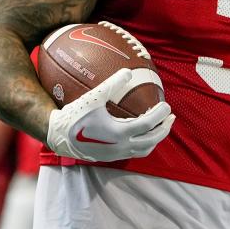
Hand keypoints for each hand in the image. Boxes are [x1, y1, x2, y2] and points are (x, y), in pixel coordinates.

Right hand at [46, 69, 174, 161]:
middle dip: (164, 129)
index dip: (160, 114)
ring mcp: (116, 154)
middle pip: (152, 140)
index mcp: (120, 133)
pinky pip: (134, 153)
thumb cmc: (75, 115)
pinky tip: (142, 134)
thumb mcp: (93, 97)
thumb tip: (128, 71)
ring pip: (144, 150)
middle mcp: (121, 147)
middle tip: (171, 117)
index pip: (148, 124)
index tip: (167, 104)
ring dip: (156, 139)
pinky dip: (144, 144)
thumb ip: (112, 84)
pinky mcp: (111, 157)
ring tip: (161, 127)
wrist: (58, 136)